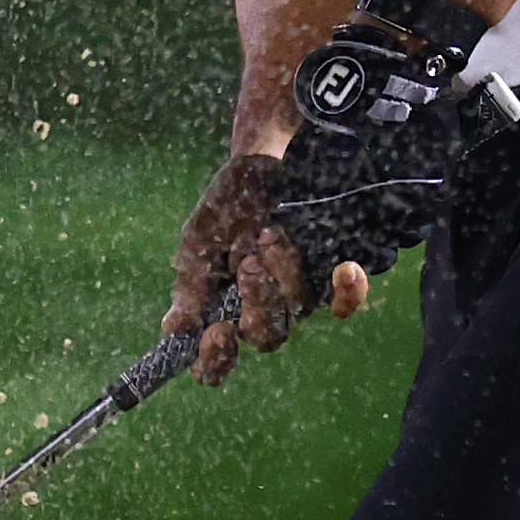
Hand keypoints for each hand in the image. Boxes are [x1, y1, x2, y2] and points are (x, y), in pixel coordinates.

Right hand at [166, 149, 374, 386]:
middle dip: (257, 303)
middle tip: (247, 261)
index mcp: (223, 307)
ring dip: (285, 277)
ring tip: (271, 236)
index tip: (218, 332)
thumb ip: (191, 279)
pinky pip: (343, 303)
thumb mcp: (200, 235)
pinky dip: (347, 292)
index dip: (215, 360)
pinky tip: (344, 269)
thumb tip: (173, 327)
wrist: (264, 160)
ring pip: (298, 312)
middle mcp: (261, 308)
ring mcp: (296, 293)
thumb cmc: (228, 200)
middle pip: (265, 338)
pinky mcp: (326, 277)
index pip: (216, 360)